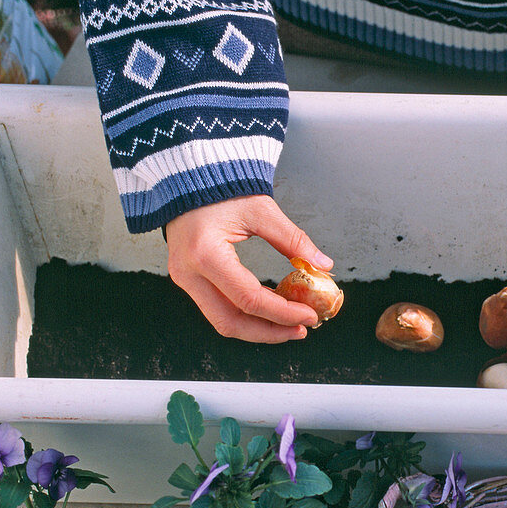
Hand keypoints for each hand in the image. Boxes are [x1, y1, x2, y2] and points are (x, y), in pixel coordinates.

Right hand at [164, 195, 331, 342]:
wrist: (189, 176)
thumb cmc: (221, 188)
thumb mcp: (261, 210)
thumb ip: (292, 240)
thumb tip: (322, 265)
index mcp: (205, 254)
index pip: (249, 299)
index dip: (283, 313)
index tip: (309, 316)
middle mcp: (188, 273)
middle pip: (231, 322)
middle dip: (270, 332)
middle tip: (301, 329)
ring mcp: (184, 279)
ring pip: (222, 321)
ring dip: (258, 328)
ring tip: (290, 326)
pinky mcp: (188, 280)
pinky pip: (217, 308)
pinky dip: (246, 315)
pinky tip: (270, 311)